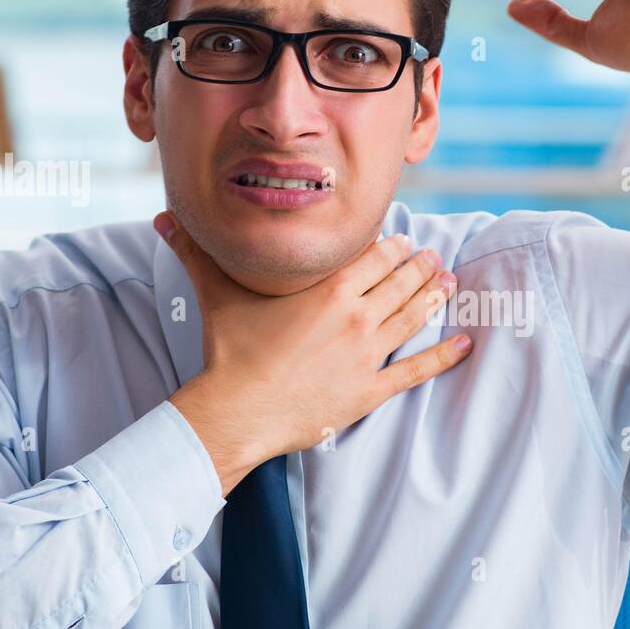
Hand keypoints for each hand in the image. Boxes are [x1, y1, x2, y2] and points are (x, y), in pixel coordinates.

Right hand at [157, 214, 471, 493]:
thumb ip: (197, 253)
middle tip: (434, 257)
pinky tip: (466, 344)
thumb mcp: (218, 295)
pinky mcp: (371, 390)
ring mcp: (368, 355)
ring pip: (413, 317)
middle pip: (401, 282)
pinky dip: (445, 356)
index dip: (393, 245)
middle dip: (421, 266)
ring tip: (450, 283)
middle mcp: (357, 316)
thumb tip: (162, 217)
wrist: (237, 410)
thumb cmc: (229, 353)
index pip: (376, 256)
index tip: (404, 240)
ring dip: (435, 297)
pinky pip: (417, 370)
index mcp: (330, 289)